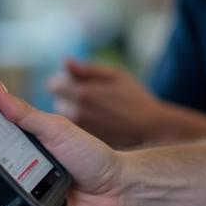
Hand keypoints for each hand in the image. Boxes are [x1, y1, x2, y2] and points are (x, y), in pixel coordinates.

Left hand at [47, 58, 166, 146]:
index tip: (79, 81)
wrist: (151, 129)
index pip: (54, 84)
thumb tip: (65, 61)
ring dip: (73, 110)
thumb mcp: (116, 75)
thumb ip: (88, 68)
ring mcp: (80, 132)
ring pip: (64, 117)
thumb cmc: (135, 99)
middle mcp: (77, 114)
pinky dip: (80, 124)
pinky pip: (73, 130)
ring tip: (96, 110)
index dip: (65, 80)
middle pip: (57, 101)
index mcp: (83, 94)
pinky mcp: (84, 143)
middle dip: (68, 96)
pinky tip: (99, 123)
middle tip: (91, 96)